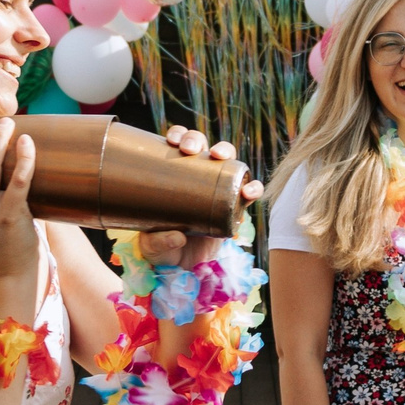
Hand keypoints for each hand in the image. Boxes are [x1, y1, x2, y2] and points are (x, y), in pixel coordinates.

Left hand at [138, 126, 265, 266]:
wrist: (183, 270)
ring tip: (221, 157)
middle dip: (198, 139)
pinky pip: (249, 191)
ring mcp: (219, 190)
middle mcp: (199, 178)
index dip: (178, 135)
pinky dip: (253, 187)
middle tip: (190, 149)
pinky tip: (249, 191)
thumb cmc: (162, 250)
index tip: (172, 141)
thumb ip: (158, 242)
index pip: (178, 146)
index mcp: (175, 176)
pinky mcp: (234, 207)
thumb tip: (177, 236)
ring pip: (227, 160)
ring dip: (226, 151)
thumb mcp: (151, 246)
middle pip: (202, 146)